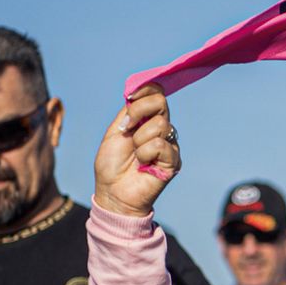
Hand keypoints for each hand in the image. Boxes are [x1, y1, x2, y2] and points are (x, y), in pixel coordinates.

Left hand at [94, 84, 180, 216]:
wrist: (113, 193)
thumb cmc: (112, 166)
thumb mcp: (114, 133)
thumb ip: (127, 112)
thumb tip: (136, 94)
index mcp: (147, 120)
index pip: (155, 93)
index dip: (144, 91)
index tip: (129, 100)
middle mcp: (161, 128)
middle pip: (161, 102)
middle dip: (138, 112)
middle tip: (126, 129)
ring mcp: (169, 143)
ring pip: (160, 124)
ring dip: (139, 140)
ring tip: (135, 155)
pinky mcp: (173, 160)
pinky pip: (160, 144)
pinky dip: (145, 153)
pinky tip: (143, 164)